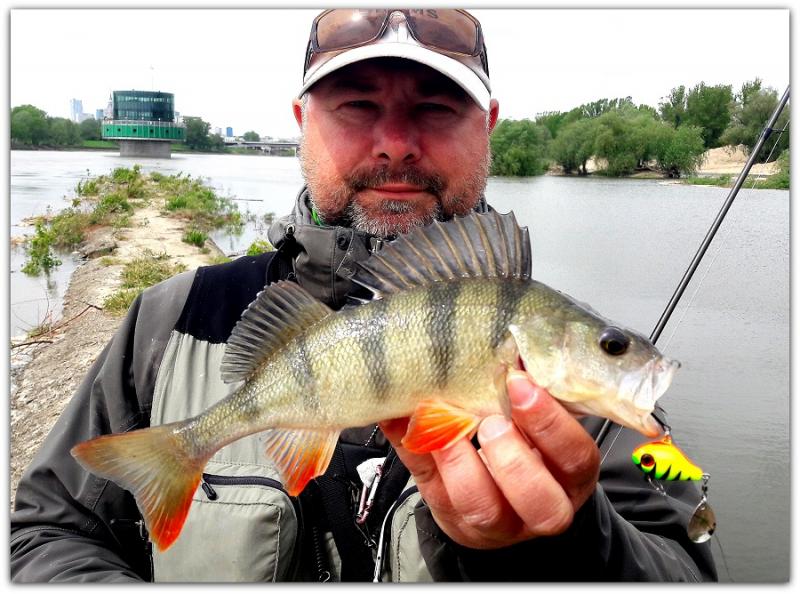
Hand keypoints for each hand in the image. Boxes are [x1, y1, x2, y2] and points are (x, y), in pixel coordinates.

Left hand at [380, 370, 599, 549]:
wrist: (497, 492)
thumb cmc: (522, 439)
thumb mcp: (534, 418)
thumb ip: (527, 392)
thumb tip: (508, 342)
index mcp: (568, 476)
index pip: (576, 457)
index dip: (551, 424)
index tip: (520, 384)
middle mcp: (540, 508)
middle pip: (541, 503)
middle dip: (512, 458)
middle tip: (490, 421)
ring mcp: (497, 523)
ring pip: (484, 510)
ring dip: (462, 464)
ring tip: (449, 428)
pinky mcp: (454, 521)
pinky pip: (434, 493)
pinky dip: (419, 452)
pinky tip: (408, 424)